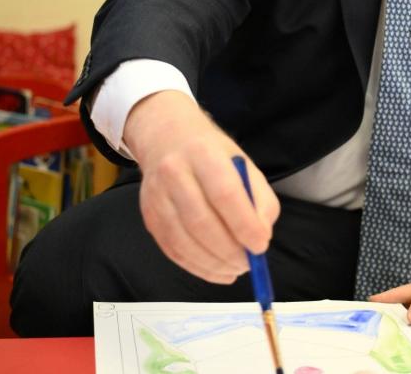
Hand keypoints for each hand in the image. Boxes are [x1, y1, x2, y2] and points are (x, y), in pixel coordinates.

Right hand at [123, 90, 280, 284]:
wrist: (167, 139)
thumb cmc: (213, 156)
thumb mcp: (244, 165)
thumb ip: (260, 201)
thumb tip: (260, 240)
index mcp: (203, 152)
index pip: (224, 193)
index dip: (244, 224)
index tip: (261, 245)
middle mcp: (173, 172)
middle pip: (200, 221)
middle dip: (229, 250)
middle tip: (249, 263)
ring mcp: (156, 196)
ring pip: (183, 241)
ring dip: (214, 263)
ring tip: (236, 268)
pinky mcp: (149, 216)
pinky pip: (173, 250)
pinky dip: (198, 267)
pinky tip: (217, 270)